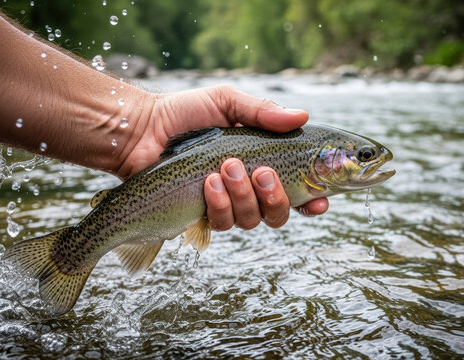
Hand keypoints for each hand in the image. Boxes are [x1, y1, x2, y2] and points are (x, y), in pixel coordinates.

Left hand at [119, 85, 328, 228]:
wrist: (142, 130)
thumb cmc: (184, 113)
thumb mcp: (226, 102)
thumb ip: (262, 111)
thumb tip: (301, 117)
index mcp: (261, 162)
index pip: (299, 189)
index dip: (314, 199)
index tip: (321, 199)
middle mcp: (248, 189)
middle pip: (280, 213)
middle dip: (276, 197)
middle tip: (261, 172)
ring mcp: (226, 204)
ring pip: (252, 220)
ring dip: (243, 196)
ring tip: (224, 168)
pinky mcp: (202, 214)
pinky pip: (223, 223)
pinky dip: (220, 204)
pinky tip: (207, 183)